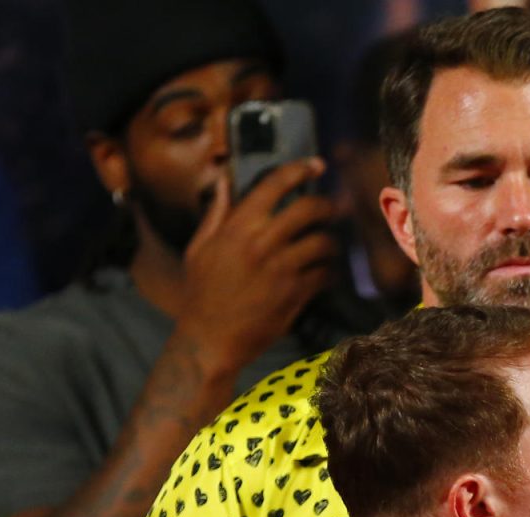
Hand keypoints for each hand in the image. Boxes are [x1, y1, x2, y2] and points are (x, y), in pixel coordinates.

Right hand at [173, 158, 338, 378]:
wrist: (211, 339)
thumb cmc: (201, 293)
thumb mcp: (199, 248)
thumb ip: (215, 212)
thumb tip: (222, 179)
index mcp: (237, 227)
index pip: (274, 185)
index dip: (299, 169)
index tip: (316, 165)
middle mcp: (262, 243)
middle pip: (308, 209)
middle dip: (325, 205)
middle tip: (330, 209)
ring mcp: (282, 268)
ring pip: (323, 242)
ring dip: (330, 241)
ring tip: (329, 244)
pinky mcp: (296, 293)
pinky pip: (325, 273)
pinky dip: (330, 270)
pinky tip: (325, 272)